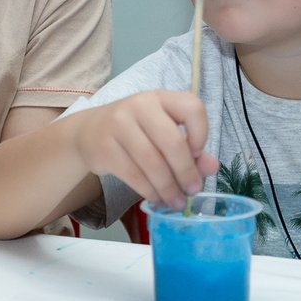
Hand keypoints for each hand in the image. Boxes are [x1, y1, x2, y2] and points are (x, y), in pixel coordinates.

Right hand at [69, 91, 216, 209]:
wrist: (88, 132)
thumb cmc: (135, 131)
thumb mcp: (162, 131)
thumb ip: (190, 148)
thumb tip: (212, 167)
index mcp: (161, 98)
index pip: (192, 108)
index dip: (201, 133)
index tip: (197, 153)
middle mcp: (140, 105)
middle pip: (172, 142)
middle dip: (186, 172)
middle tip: (193, 190)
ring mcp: (119, 125)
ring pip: (152, 163)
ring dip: (168, 188)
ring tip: (177, 203)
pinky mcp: (105, 148)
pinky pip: (134, 175)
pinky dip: (150, 191)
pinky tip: (157, 198)